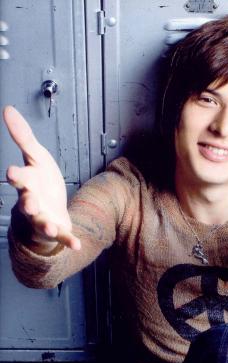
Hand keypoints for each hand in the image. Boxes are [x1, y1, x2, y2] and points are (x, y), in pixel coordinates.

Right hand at [3, 105, 80, 250]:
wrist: (48, 207)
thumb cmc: (40, 181)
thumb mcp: (35, 156)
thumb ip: (23, 136)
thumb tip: (8, 109)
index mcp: (27, 182)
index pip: (19, 178)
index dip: (16, 176)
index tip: (12, 173)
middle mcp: (31, 202)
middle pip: (27, 203)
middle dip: (27, 203)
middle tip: (28, 202)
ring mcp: (42, 218)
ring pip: (41, 222)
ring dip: (45, 224)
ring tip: (50, 227)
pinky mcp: (56, 229)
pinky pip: (62, 236)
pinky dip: (68, 240)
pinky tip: (76, 244)